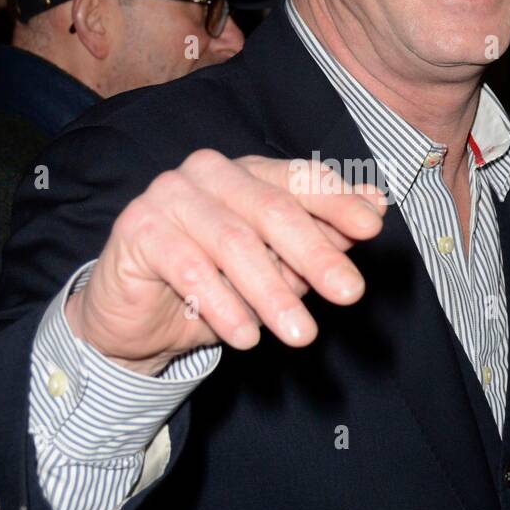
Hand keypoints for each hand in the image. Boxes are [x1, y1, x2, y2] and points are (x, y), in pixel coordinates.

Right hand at [64, 150, 387, 374]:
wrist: (134, 319)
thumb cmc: (212, 286)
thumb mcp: (275, 268)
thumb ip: (318, 239)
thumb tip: (374, 211)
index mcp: (247, 172)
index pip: (299, 180)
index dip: (337, 203)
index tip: (373, 228)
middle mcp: (209, 173)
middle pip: (272, 209)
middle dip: (316, 254)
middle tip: (350, 293)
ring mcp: (169, 195)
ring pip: (233, 242)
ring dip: (272, 292)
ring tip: (300, 334)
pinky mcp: (137, 227)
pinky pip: (189, 267)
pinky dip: (223, 305)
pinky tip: (246, 337)